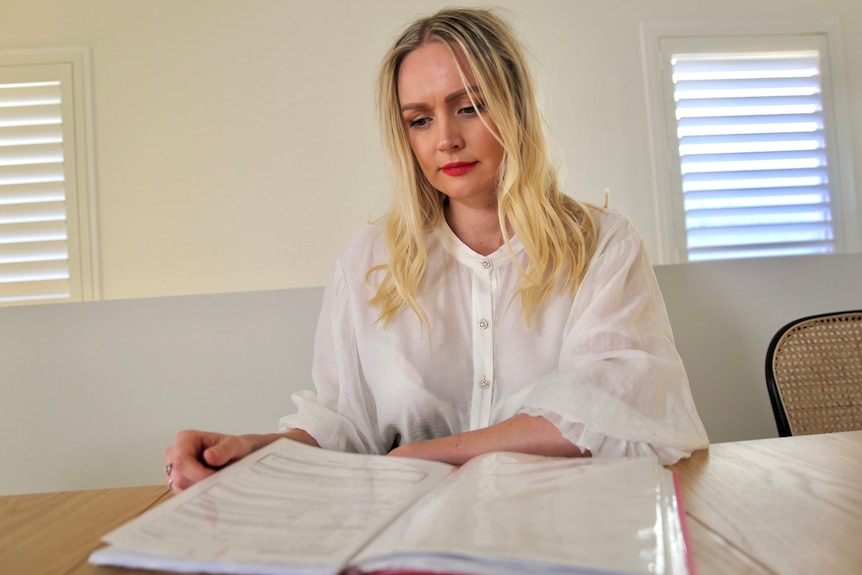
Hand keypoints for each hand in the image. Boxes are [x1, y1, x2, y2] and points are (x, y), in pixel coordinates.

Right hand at [164, 428, 319, 493]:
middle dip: (198, 482)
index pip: (181, 461)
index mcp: (186, 438)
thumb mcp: (237, 446)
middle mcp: (176, 452)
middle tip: (219, 481)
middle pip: (178, 476)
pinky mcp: (181, 481)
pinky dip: (198, 494)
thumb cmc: (239, 447)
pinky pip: (183, 494)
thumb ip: (225, 450)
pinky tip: (212, 488)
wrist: (245, 456)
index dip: (196, 473)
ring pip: (179, 487)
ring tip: (217, 480)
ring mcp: (177, 468)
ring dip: (199, 488)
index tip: (214, 478)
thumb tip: (209, 456)